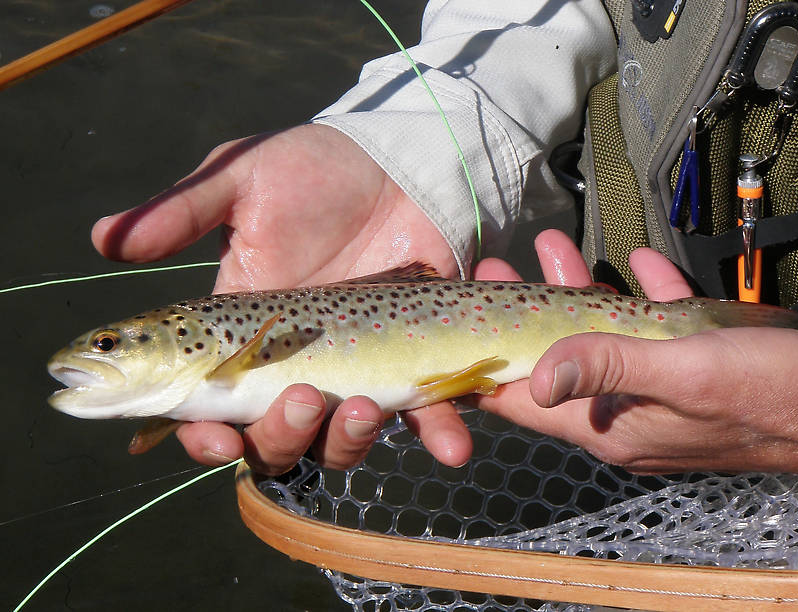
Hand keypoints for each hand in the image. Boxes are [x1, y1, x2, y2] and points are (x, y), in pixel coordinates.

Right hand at [92, 124, 471, 473]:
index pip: (209, 403)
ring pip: (339, 441)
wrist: (399, 161)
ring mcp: (354, 368)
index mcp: (241, 330)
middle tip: (304, 397)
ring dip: (348, 441)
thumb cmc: (313, 167)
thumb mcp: (242, 177)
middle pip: (275, 438)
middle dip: (282, 436)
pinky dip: (436, 434)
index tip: (212, 438)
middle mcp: (292, 363)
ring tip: (366, 406)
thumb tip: (101, 239)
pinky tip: (452, 443)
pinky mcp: (412, 361)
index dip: (203, 434)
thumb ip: (182, 212)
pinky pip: (422, 415)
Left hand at [475, 229, 797, 473]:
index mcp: (608, 426)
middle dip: (526, 313)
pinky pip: (653, 331)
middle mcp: (622, 414)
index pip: (525, 403)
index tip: (457, 329)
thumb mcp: (684, 374)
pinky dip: (641, 298)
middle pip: (555, 359)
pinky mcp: (688, 372)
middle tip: (498, 270)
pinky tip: (638, 264)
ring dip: (578, 294)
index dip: (486, 366)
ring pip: (602, 339)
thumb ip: (610, 369)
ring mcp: (654, 392)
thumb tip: (537, 378)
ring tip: (552, 249)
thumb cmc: (768, 395)